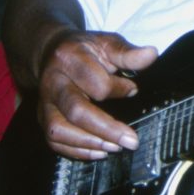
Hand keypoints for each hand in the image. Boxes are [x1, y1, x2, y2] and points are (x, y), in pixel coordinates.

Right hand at [36, 30, 157, 159]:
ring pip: (59, 130)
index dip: (119, 89)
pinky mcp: (42, 117)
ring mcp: (45, 102)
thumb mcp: (107, 42)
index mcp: (69, 58)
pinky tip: (99, 152)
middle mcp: (53, 82)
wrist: (52, 51)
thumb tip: (151, 55)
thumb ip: (127, 52)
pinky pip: (54, 141)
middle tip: (131, 141)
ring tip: (115, 148)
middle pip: (76, 111)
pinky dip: (76, 151)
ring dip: (89, 143)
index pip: (96, 82)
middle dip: (106, 129)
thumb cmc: (85, 49)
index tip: (134, 90)